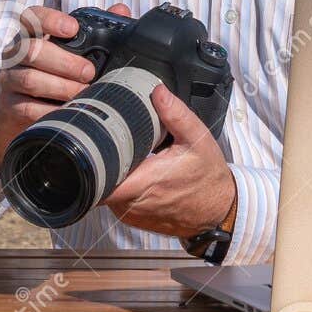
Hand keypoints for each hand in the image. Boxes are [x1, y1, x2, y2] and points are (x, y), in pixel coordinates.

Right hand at [0, 2, 131, 169]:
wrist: (15, 110)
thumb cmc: (50, 73)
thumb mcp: (67, 50)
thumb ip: (93, 30)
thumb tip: (120, 10)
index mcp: (30, 35)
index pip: (32, 17)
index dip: (50, 20)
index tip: (73, 29)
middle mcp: (15, 54)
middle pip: (31, 50)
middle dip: (64, 61)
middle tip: (89, 72)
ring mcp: (9, 80)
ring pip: (29, 79)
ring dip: (61, 86)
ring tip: (83, 93)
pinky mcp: (9, 107)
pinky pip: (28, 108)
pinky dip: (51, 110)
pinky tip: (68, 112)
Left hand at [106, 84, 235, 239]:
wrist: (219, 209)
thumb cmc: (207, 175)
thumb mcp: (197, 138)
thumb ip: (176, 114)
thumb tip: (157, 91)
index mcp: (145, 181)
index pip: (100, 178)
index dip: (93, 161)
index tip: (96, 143)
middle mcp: (134, 203)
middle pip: (99, 181)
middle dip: (103, 161)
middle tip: (115, 143)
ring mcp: (133, 214)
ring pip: (106, 191)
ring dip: (112, 174)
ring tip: (128, 157)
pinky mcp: (135, 220)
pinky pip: (117, 201)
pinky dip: (121, 187)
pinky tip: (136, 174)